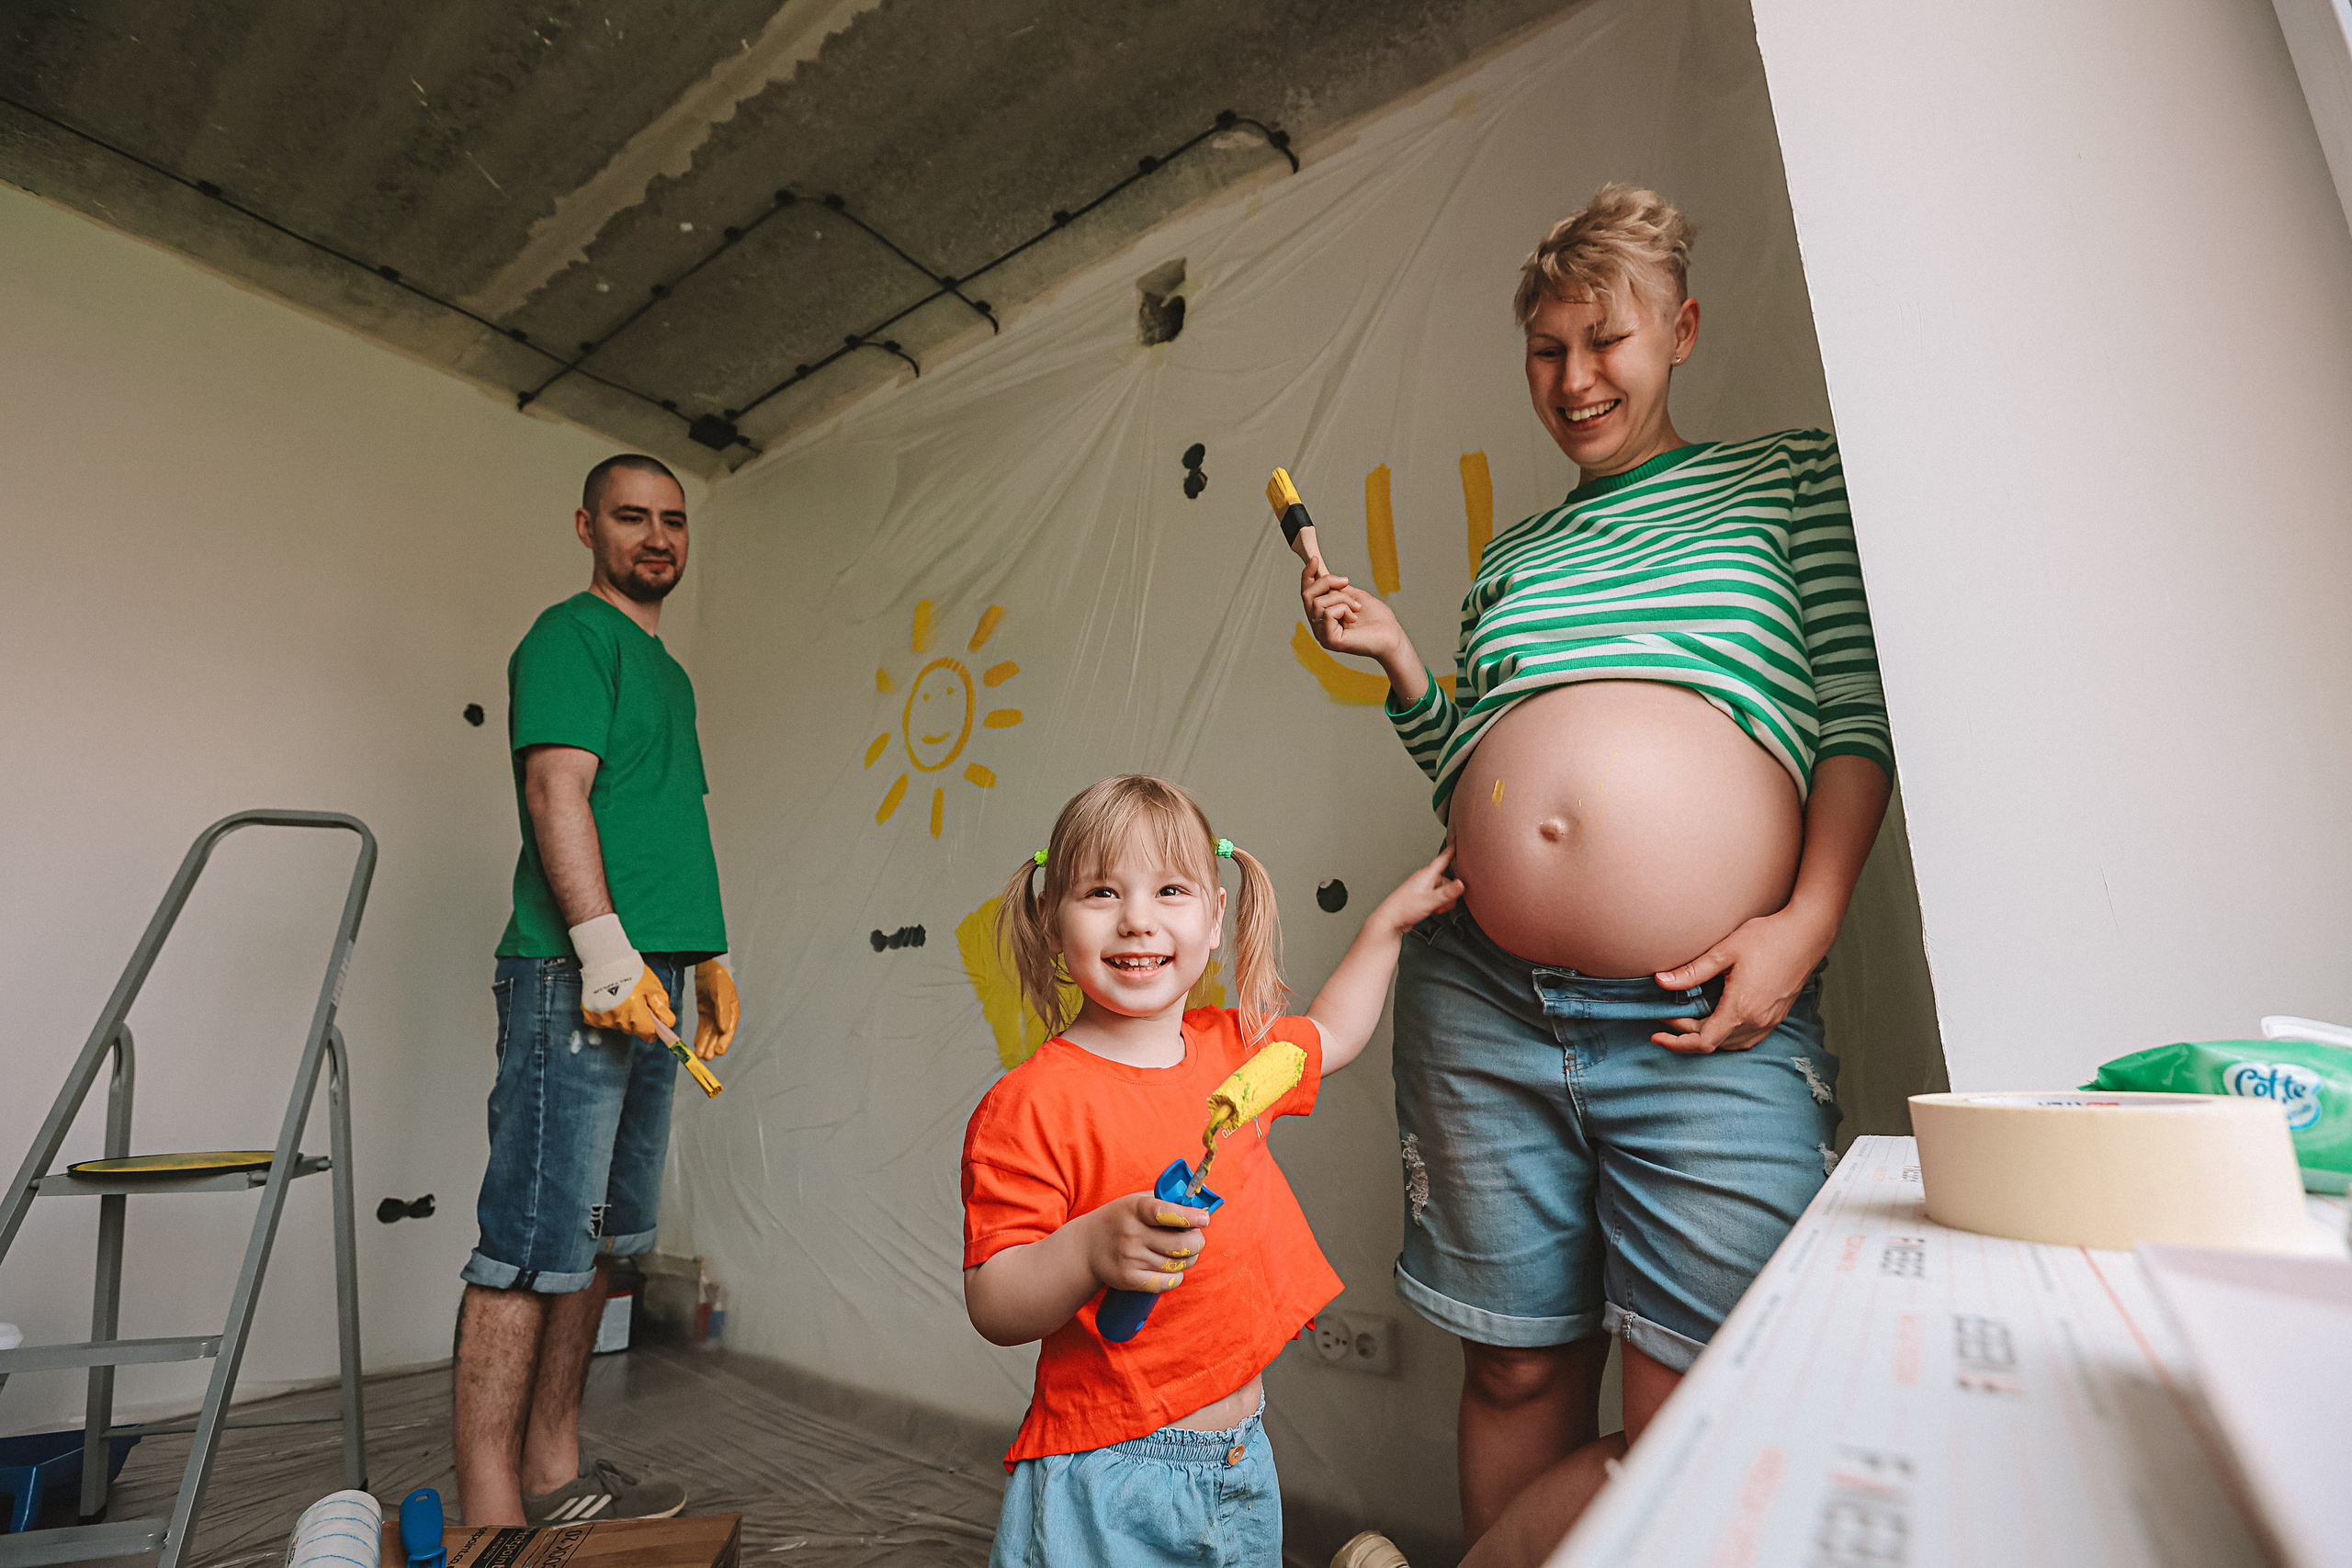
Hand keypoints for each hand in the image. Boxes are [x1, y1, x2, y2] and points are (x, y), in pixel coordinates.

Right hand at [571, 913, 677, 1042]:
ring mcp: (603, 1017)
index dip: (652, 1029)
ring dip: (621, 1016)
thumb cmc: (630, 971)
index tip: (652, 1023)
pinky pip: (603, 1023)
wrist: (605, 959)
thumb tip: (668, 1024)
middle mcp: (618, 1017)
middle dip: (636, 1020)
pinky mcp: (590, 1015)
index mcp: (635, 1010)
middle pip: (632, 1030)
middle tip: (634, 1001)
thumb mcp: (653, 987)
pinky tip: (608, 1001)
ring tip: (620, 997)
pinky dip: (607, 1015)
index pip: (648, 1034)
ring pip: (617, 1026)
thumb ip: (661, 1008)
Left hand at [694, 958, 739, 1058]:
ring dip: (705, 1044)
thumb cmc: (717, 977)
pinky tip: (696, 1045)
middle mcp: (724, 1015)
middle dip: (712, 1046)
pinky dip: (700, 1037)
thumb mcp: (720, 992)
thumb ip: (722, 1011)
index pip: (729, 1030)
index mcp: (733, 1011)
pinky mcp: (705, 1012)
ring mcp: (714, 1015)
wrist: (706, 966)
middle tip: (706, 1057)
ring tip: (699, 1055)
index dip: (724, 1041)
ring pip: (710, 1033)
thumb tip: (724, 1029)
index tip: (718, 1052)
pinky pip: (702, 1028)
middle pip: (719, 1034)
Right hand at [1084, 1192, 1212, 1294]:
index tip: (1204, 1220)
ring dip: (1189, 1259)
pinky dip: (1177, 1276)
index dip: (1189, 1217)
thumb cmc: (1120, 1220)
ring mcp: (1130, 1258)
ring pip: (1177, 1265)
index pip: (1165, 1213)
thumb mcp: (1135, 1201)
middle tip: (1197, 1239)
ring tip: (1185, 1253)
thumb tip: (1200, 1208)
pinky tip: (1173, 1268)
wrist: (1086, 1247)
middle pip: (1180, 1245)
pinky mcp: (1129, 1279)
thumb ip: (1165, 1201)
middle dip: (1197, 1243)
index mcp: (1135, 1209)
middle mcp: (1132, 1234)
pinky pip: (1166, 1282)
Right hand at [1301, 560, 1405, 662]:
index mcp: (1323, 615)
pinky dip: (1344, 609)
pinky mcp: (1330, 640)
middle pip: (1308, 595)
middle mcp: (1318, 626)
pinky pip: (1327, 613)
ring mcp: (1322, 634)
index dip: (1308, 575)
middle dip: (1327, 582)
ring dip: (1342, 599)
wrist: (1392, 636)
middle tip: (1346, 582)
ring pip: (1319, 602)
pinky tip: (1354, 617)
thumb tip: (1322, 573)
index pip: (1307, 593)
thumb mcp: (1354, 595)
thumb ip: (1337, 589)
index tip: (1315, 559)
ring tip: (1356, 608)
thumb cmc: (1377, 619)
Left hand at [1373, 846, 1464, 935]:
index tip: (1460, 840)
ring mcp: (1424, 887)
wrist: (1391, 919)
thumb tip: (1462, 884)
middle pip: (1448, 879)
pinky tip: (1434, 909)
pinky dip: (1439, 903)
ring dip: (1445, 900)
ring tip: (1436, 907)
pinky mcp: (1423, 896)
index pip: (1444, 858)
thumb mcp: (1430, 900)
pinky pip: (1438, 897)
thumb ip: (1448, 893)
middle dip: (1451, 892)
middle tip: (1445, 902)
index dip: (1453, 850)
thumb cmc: (1405, 907)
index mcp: (1428, 874)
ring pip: (1444, 890)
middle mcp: (1427, 878)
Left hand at [1650, 905, 1837, 1053]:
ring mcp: (1769, 1021)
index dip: (1677, 1043)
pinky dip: (1727, 1036)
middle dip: (1686, 1034)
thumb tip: (1661, 981)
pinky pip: (1747, 1038)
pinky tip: (1717, 1021)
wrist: (1807, 934)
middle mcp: (1756, 1021)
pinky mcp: (1777, 1017)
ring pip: (1731, 1044)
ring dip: (1707, 1036)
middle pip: (1714, 1042)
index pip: (1703, 1041)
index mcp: (1741, 1007)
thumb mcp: (1725, 951)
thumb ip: (1692, 971)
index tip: (1657, 1035)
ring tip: (1687, 1019)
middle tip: (1667, 1015)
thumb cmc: (1767, 938)